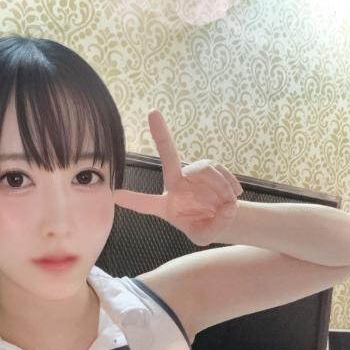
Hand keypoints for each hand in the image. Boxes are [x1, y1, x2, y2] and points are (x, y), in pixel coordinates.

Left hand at [113, 109, 242, 245]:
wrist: (219, 216)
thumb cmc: (204, 226)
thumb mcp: (205, 237)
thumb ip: (214, 227)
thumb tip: (227, 206)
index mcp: (165, 206)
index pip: (146, 204)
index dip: (132, 199)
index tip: (115, 195)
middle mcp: (176, 184)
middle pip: (169, 157)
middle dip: (161, 135)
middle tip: (153, 113)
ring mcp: (192, 173)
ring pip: (205, 169)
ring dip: (220, 186)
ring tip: (228, 202)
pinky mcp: (208, 166)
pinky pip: (219, 170)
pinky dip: (229, 184)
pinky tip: (234, 194)